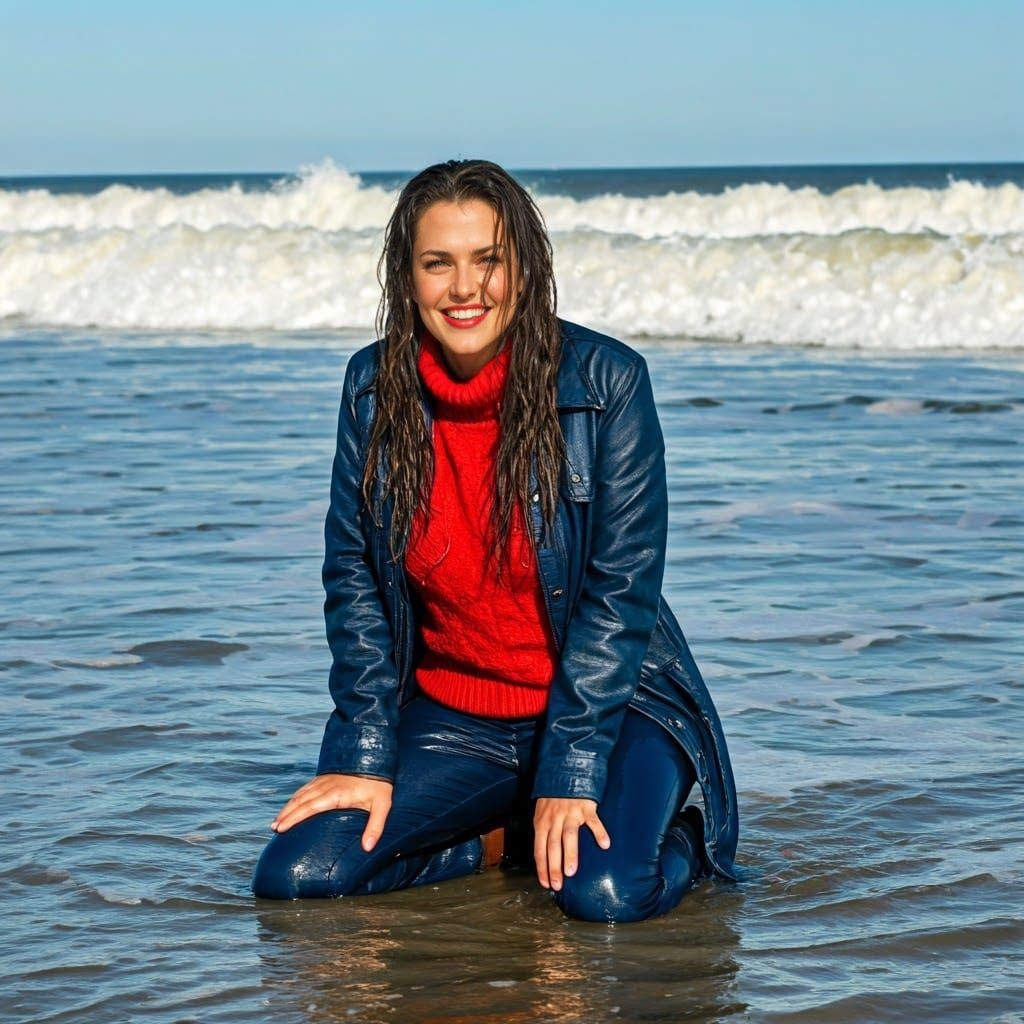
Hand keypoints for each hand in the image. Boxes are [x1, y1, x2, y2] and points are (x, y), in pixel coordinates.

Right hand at [271, 774, 393, 850]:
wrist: (377, 756)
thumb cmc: (380, 783)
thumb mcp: (382, 805)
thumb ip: (375, 826)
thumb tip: (367, 848)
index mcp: (336, 795)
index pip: (309, 808)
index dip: (293, 818)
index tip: (280, 828)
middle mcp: (326, 786)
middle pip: (301, 801)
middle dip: (286, 815)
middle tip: (274, 828)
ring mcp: (324, 780)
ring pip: (301, 794)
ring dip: (288, 806)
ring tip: (277, 820)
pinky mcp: (326, 776)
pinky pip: (306, 788)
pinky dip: (296, 797)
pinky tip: (291, 803)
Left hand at [533, 797, 610, 890]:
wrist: (566, 769)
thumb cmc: (554, 794)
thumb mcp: (542, 810)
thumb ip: (544, 829)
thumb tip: (544, 852)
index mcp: (542, 821)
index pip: (539, 849)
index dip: (542, 867)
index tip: (546, 884)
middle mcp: (554, 818)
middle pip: (552, 845)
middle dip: (554, 867)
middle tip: (557, 885)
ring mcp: (570, 812)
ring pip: (568, 835)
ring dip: (569, 854)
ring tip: (571, 872)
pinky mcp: (586, 806)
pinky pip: (593, 821)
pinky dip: (599, 832)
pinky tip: (604, 844)